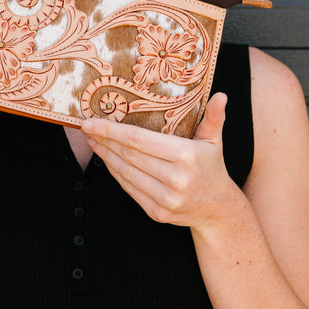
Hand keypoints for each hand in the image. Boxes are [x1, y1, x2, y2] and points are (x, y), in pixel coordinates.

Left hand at [81, 93, 244, 229]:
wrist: (217, 209)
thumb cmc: (212, 167)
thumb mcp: (214, 140)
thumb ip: (214, 117)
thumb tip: (221, 95)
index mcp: (186, 156)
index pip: (139, 140)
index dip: (111, 130)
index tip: (91, 122)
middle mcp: (176, 179)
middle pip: (129, 155)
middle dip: (104, 140)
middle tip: (87, 127)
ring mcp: (165, 199)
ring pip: (125, 173)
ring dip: (105, 156)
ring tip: (94, 141)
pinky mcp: (157, 213)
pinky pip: (129, 189)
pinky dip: (115, 173)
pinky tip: (107, 160)